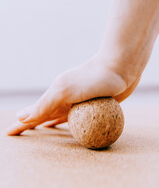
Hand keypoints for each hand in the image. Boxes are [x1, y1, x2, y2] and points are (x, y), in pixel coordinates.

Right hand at [7, 53, 139, 134]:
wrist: (119, 68)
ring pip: (60, 116)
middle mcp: (65, 99)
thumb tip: (21, 116)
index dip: (20, 124)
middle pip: (44, 115)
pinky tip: (68, 126)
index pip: (33, 114)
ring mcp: (78, 102)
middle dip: (32, 124)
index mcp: (55, 96)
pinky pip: (78, 118)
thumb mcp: (65, 91)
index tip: (8, 133)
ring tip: (40, 130)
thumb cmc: (92, 78)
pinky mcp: (93, 105)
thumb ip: (44, 104)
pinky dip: (69, 123)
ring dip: (49, 123)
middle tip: (20, 132)